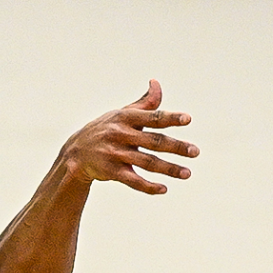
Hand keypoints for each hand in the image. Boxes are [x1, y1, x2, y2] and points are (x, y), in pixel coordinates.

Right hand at [57, 81, 196, 194]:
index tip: (188, 119)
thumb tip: (156, 83)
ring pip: (147, 162)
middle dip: (176, 147)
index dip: (170, 118)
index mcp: (125, 118)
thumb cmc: (105, 129)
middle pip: (154, 141)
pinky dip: (148, 186)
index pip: (152, 117)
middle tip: (195, 152)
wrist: (76, 152)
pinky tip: (163, 189)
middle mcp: (120, 134)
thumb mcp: (121, 114)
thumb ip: (144, 104)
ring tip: (187, 173)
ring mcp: (115, 154)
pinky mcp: (110, 172)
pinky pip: (132, 180)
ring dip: (169, 169)